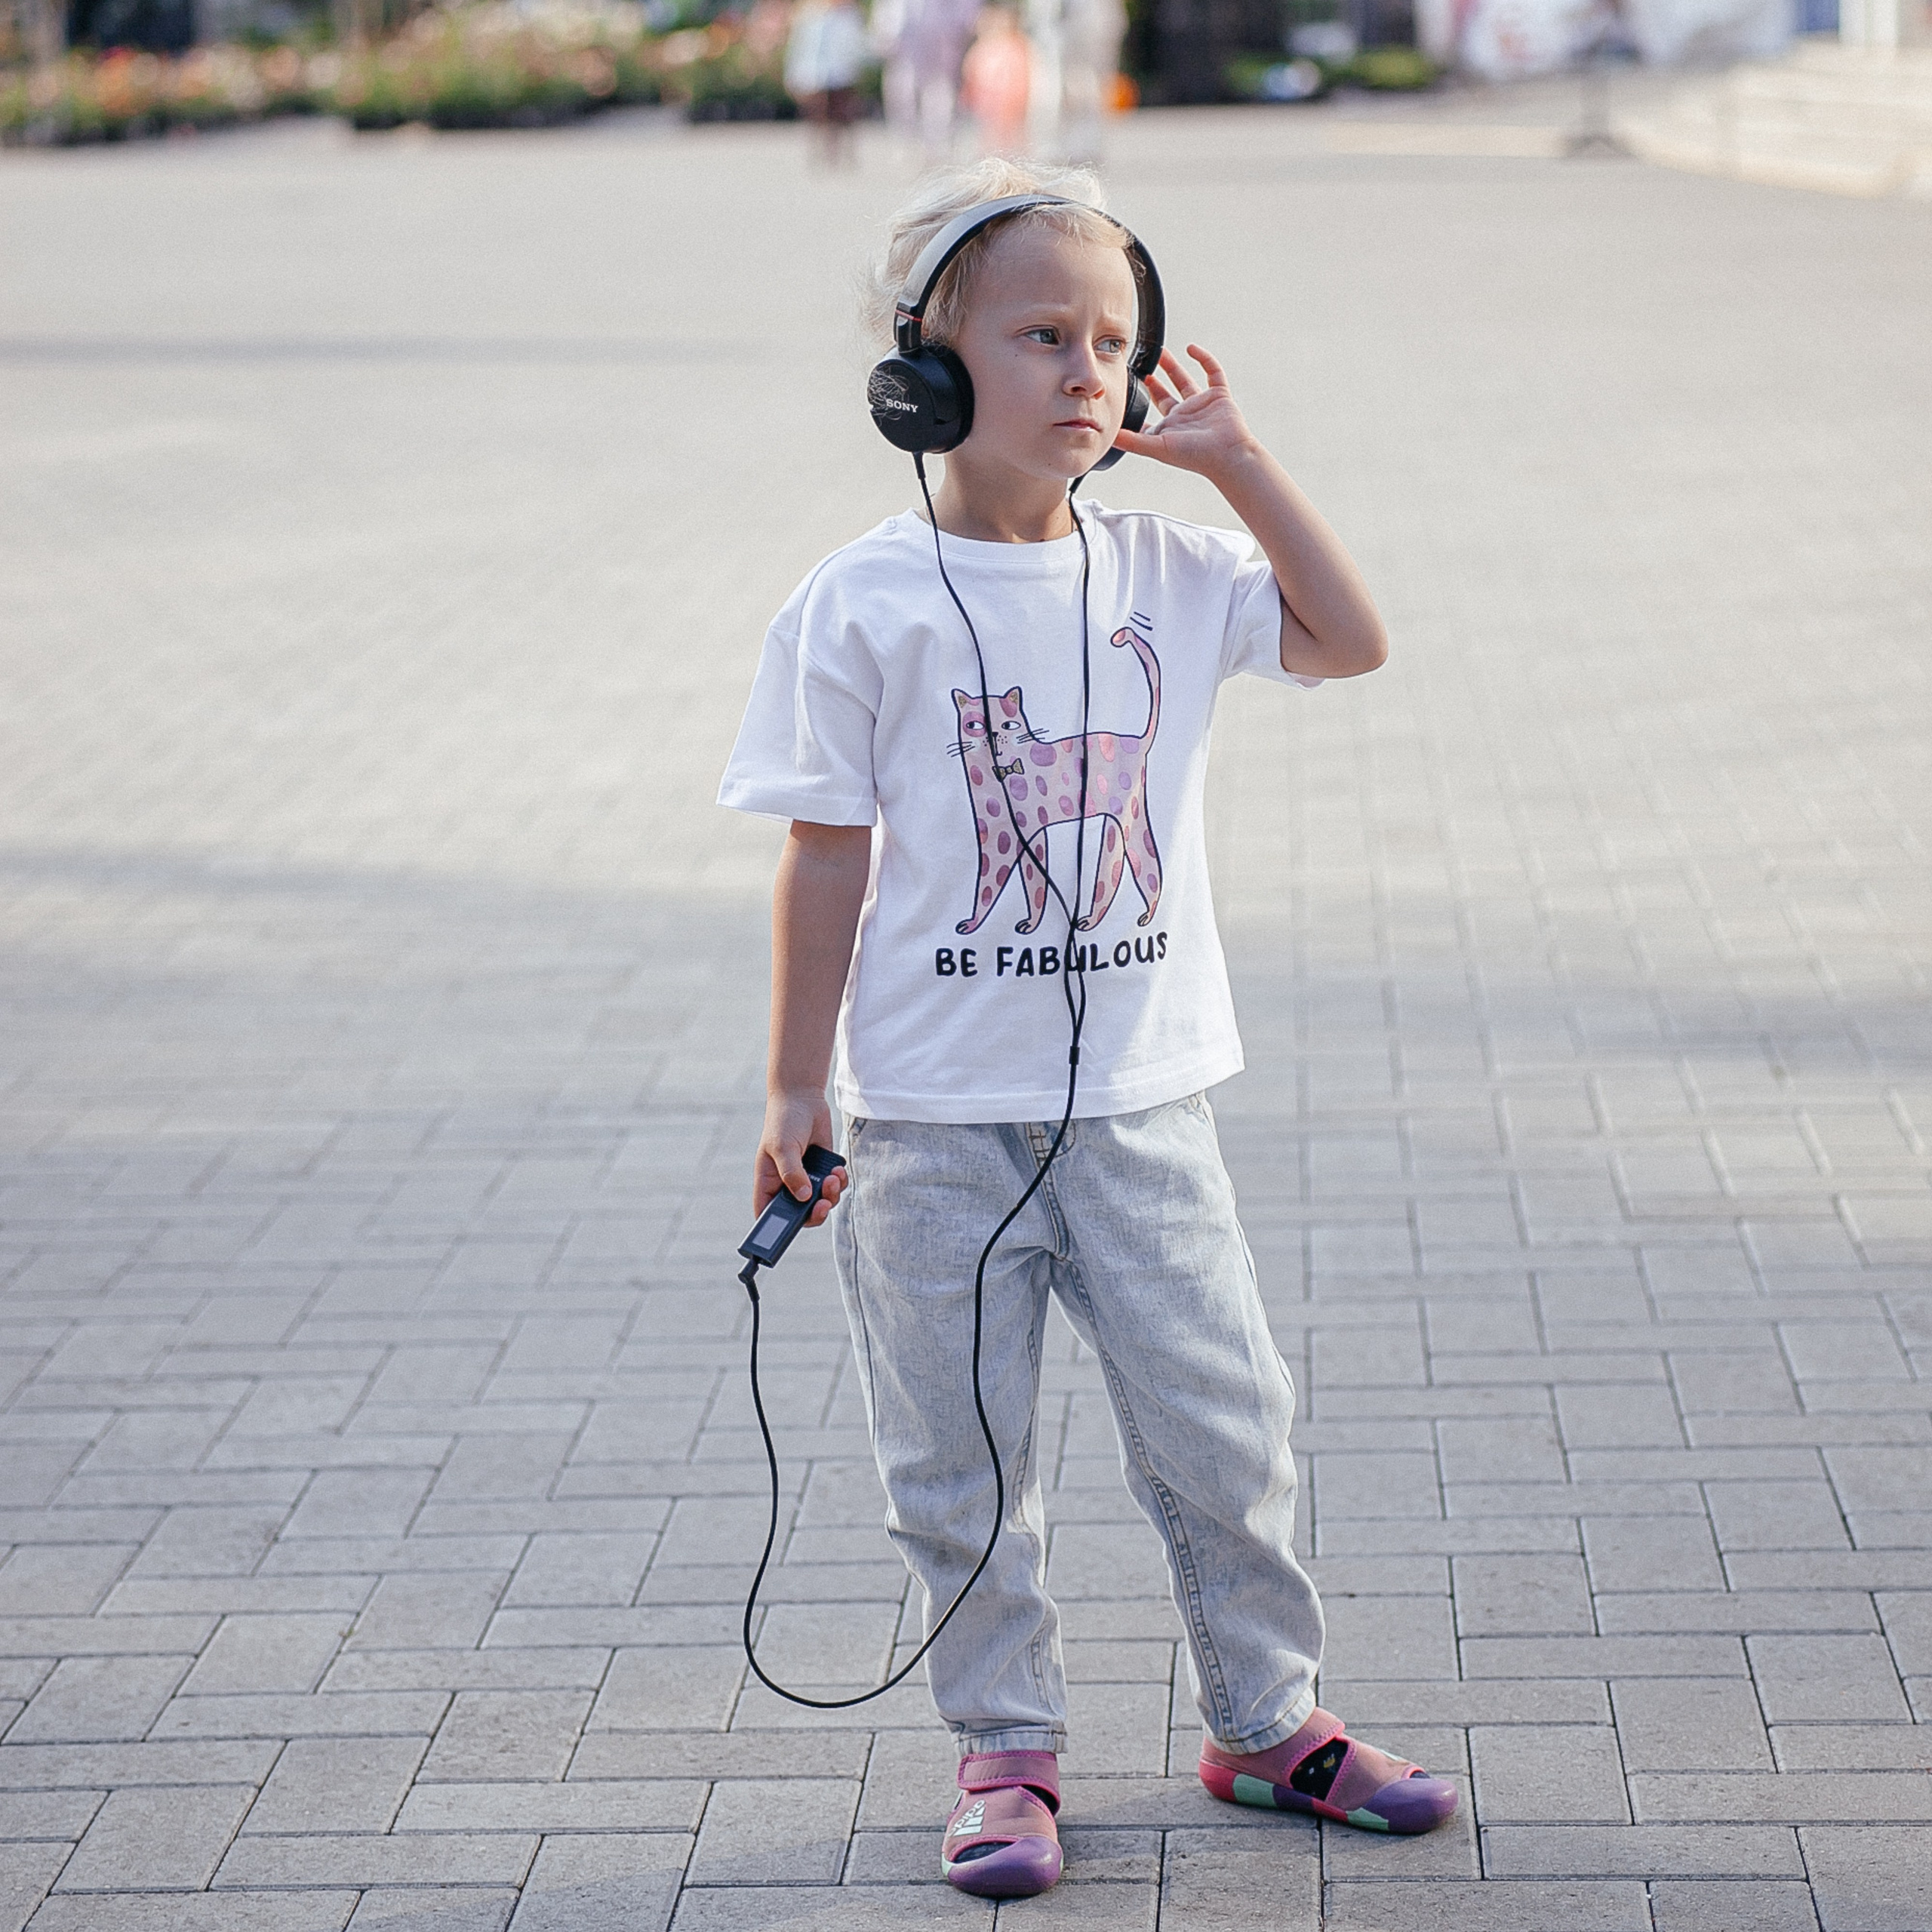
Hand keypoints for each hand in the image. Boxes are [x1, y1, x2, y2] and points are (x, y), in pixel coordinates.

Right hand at [755, 1089, 845, 1228]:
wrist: (803, 1099)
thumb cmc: (784, 1121)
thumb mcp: (783, 1146)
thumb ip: (792, 1173)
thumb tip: (804, 1198)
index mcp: (768, 1183)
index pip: (768, 1215)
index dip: (777, 1228)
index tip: (794, 1227)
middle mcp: (786, 1185)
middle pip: (800, 1215)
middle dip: (815, 1213)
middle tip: (824, 1203)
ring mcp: (806, 1179)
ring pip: (821, 1203)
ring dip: (831, 1195)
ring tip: (832, 1177)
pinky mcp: (823, 1171)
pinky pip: (834, 1188)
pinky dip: (839, 1183)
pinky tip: (837, 1169)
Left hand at [1111, 344, 1260, 479]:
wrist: (1228, 455)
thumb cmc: (1194, 456)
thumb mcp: (1157, 447)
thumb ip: (1132, 441)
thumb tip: (1107, 438)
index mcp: (1167, 429)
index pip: (1146, 415)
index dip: (1135, 404)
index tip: (1122, 389)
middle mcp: (1182, 417)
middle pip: (1163, 394)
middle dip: (1151, 380)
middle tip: (1138, 365)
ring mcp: (1201, 406)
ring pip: (1183, 380)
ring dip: (1172, 366)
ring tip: (1159, 352)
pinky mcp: (1219, 396)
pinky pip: (1212, 373)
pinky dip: (1203, 359)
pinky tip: (1191, 348)